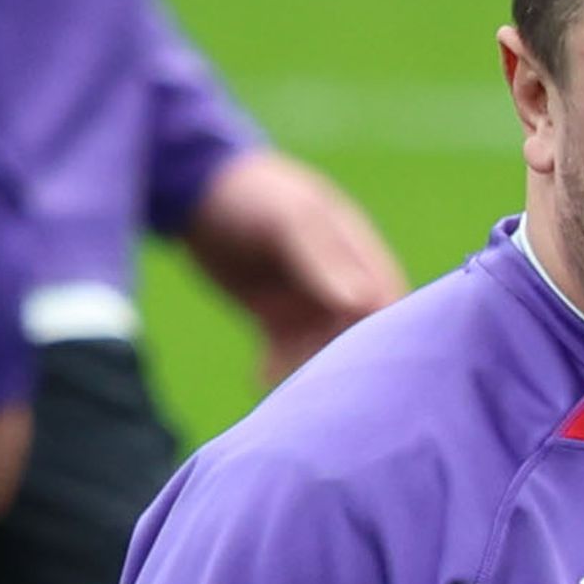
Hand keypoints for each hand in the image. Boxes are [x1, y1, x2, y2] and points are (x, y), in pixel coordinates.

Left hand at [185, 151, 409, 383]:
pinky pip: (284, 355)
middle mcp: (342, 285)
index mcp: (360, 257)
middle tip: (324, 392)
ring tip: (289, 393)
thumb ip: (326, 260)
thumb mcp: (291, 220)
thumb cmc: (254, 194)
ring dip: (309, 373)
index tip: (370, 368)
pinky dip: (276, 372)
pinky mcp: (275, 317)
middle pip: (359, 338)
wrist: (194, 190)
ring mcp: (307, 303)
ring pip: (321, 351)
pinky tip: (260, 379)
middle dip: (346, 366)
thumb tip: (364, 304)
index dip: (386, 338)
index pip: (390, 306)